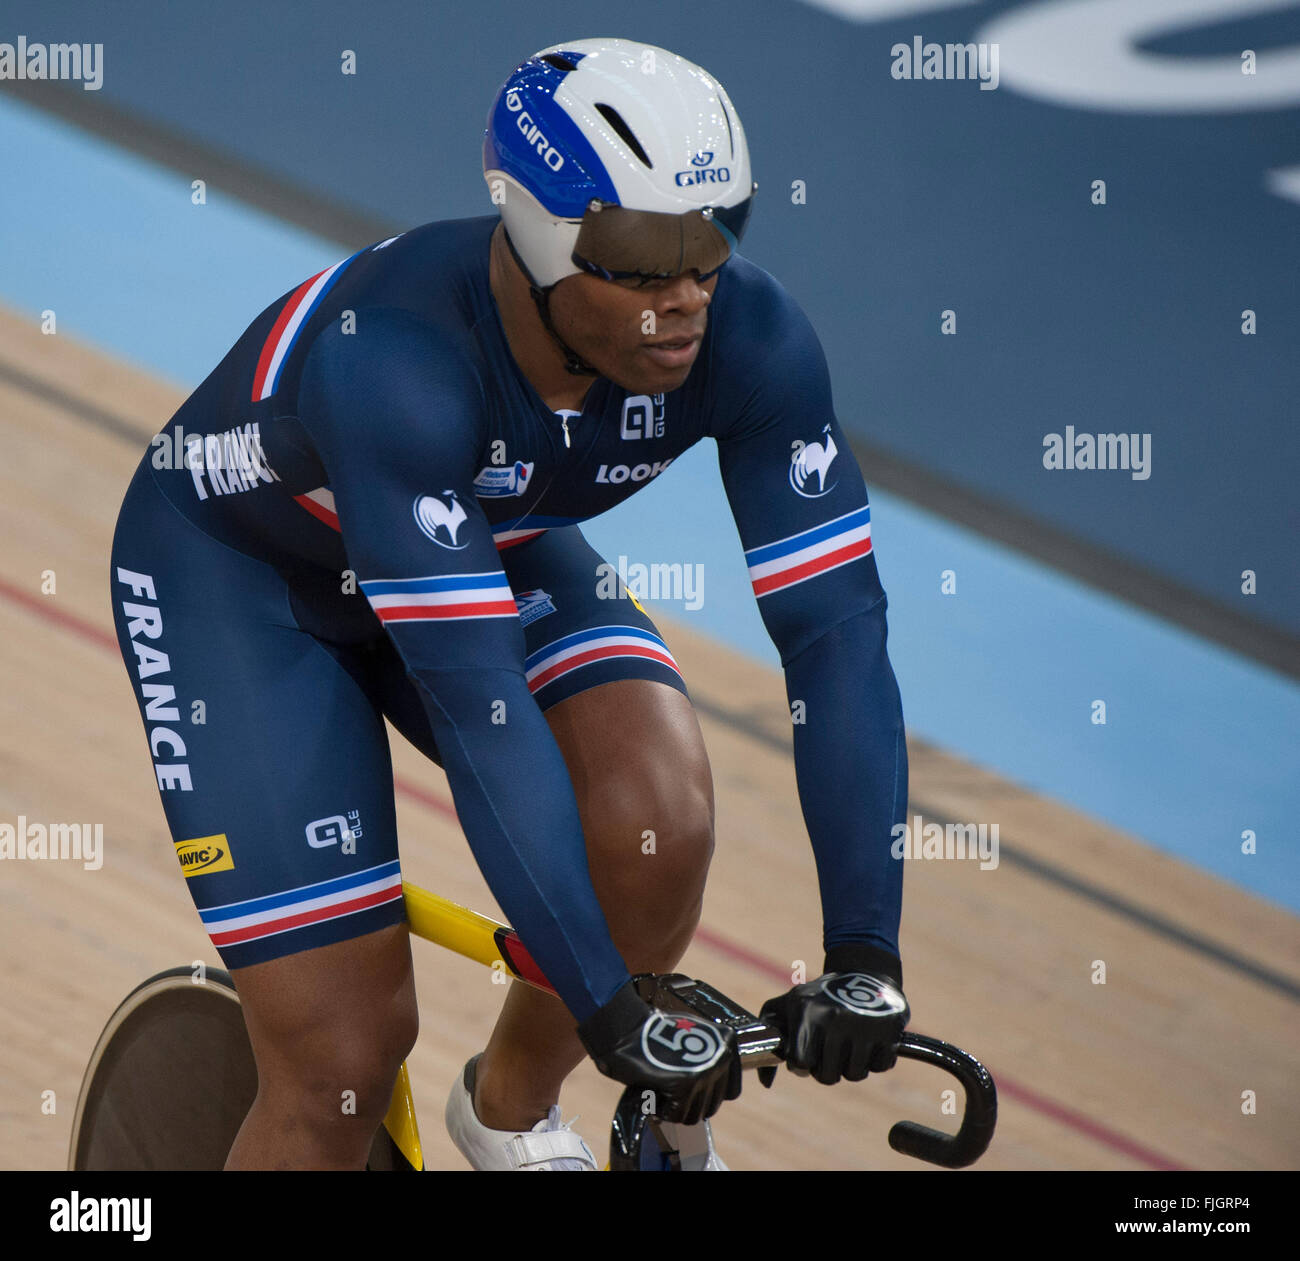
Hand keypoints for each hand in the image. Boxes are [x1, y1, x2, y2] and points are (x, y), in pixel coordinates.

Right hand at [577, 978, 742, 1125]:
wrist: (626, 1027)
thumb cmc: (653, 1031)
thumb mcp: (693, 1035)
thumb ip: (708, 1057)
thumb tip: (711, 1084)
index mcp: (726, 1044)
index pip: (730, 1091)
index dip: (706, 1094)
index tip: (689, 1087)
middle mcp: (721, 1058)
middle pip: (711, 1106)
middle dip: (688, 1102)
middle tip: (668, 1086)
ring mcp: (705, 1073)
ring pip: (694, 1115)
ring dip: (674, 1106)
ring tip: (660, 1084)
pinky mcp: (684, 1085)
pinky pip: (674, 1115)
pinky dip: (660, 1108)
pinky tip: (652, 1088)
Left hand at [759, 970, 908, 1085]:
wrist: (865, 972)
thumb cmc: (820, 996)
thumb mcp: (789, 1004)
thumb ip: (770, 1035)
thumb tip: (765, 1082)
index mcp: (806, 1012)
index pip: (800, 1064)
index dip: (804, 1063)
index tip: (809, 1051)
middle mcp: (833, 1018)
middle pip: (827, 1076)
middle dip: (828, 1067)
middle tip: (831, 1049)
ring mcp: (862, 1024)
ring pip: (854, 1075)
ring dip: (852, 1064)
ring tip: (850, 1042)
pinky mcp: (888, 1030)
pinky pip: (880, 1066)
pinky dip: (876, 1058)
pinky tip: (871, 1039)